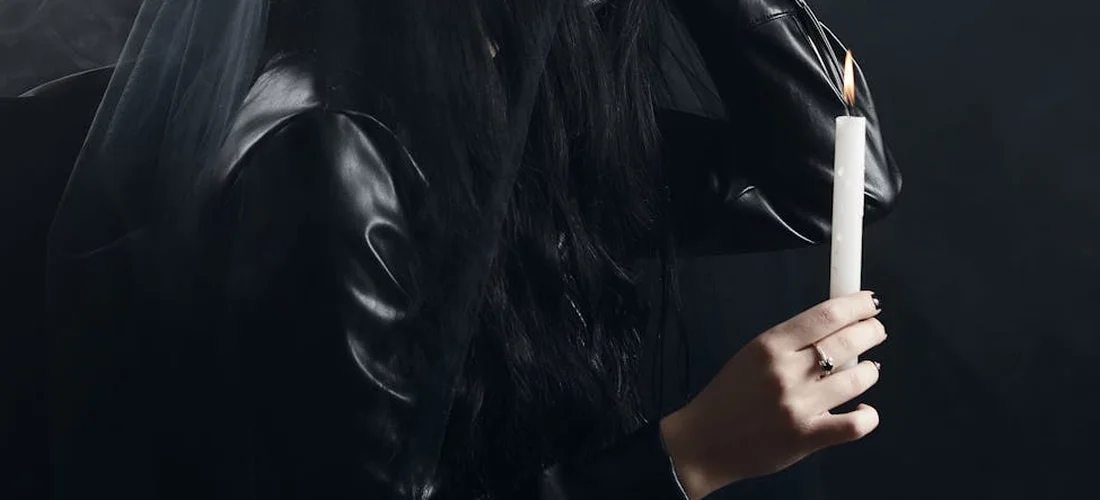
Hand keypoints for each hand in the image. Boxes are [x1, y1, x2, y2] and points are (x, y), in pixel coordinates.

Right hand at [660, 291, 885, 499]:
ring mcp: (798, 405)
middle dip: (872, 331)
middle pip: (848, 341)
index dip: (857, 304)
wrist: (704, 441)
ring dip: (870, 370)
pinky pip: (855, 424)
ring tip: (867, 369)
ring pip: (858, 378)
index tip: (870, 302)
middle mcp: (786, 372)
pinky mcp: (807, 437)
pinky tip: (861, 410)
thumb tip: (834, 327)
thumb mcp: (751, 355)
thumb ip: (790, 342)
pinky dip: (867, 415)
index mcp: (770, 346)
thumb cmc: (727, 398)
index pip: (826, 315)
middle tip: (876, 331)